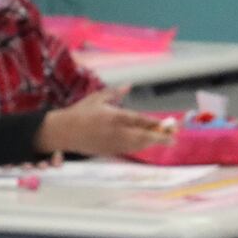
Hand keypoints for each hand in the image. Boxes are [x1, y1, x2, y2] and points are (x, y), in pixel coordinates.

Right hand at [35, 87, 173, 156]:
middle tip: (174, 138)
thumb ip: (115, 93)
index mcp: (114, 116)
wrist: (63, 132)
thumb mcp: (97, 98)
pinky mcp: (109, 151)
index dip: (155, 124)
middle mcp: (116, 132)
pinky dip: (140, 147)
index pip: (140, 120)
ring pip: (138, 145)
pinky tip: (146, 143)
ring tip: (163, 139)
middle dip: (160, 137)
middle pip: (143, 136)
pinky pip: (129, 150)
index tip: (166, 124)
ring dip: (151, 142)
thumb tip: (128, 86)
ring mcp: (113, 143)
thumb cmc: (80, 112)